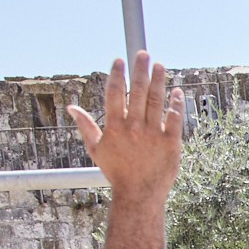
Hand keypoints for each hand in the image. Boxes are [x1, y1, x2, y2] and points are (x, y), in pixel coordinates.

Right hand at [68, 53, 183, 205]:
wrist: (139, 195)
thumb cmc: (116, 172)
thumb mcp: (96, 149)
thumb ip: (85, 126)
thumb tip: (72, 107)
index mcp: (114, 127)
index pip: (115, 93)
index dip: (118, 74)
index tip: (120, 60)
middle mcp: (134, 128)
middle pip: (138, 92)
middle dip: (140, 70)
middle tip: (143, 54)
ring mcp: (153, 135)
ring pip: (156, 101)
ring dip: (158, 81)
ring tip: (159, 65)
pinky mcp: (171, 144)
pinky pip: (174, 119)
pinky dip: (176, 104)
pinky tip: (177, 91)